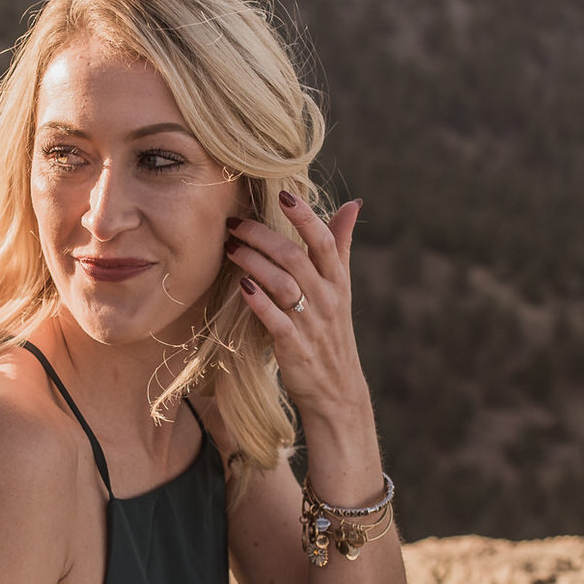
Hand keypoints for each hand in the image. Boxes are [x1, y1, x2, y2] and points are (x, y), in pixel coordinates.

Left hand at [228, 195, 371, 444]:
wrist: (336, 389)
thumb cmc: (332, 331)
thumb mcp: (342, 288)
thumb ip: (341, 244)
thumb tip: (353, 204)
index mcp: (338, 281)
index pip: (324, 241)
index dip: (305, 217)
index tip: (284, 194)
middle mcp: (327, 299)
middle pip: (294, 257)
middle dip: (262, 236)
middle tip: (234, 223)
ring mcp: (311, 323)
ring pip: (282, 283)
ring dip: (253, 262)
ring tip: (230, 248)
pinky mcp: (293, 347)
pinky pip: (274, 319)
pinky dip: (258, 300)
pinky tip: (241, 285)